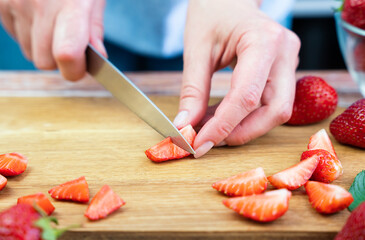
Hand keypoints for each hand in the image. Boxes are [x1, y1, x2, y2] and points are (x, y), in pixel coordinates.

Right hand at [0, 0, 105, 80]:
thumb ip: (94, 28)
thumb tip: (98, 58)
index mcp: (70, 4)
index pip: (66, 54)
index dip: (74, 69)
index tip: (81, 67)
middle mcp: (38, 4)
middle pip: (44, 62)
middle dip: (59, 59)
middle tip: (69, 42)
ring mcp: (13, 3)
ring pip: (29, 52)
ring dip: (42, 46)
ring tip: (52, 22)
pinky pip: (15, 36)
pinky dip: (27, 32)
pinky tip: (36, 13)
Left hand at [174, 0, 299, 157]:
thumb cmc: (212, 12)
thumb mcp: (196, 49)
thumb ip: (193, 91)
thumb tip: (186, 126)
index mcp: (264, 41)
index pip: (247, 96)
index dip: (223, 125)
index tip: (199, 143)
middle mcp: (285, 53)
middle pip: (275, 110)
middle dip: (241, 133)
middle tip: (208, 141)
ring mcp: (289, 62)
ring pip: (276, 111)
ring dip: (243, 127)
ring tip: (210, 127)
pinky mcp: (283, 71)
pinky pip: (270, 103)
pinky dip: (246, 117)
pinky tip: (221, 117)